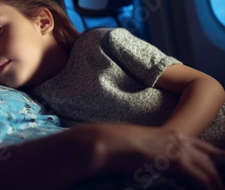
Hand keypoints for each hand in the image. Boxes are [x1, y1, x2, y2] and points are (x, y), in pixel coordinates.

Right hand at [77, 123, 224, 189]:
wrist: (107, 142)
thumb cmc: (116, 145)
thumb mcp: (141, 146)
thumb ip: (155, 154)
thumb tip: (157, 166)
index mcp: (171, 135)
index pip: (202, 147)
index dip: (215, 157)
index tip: (221, 164)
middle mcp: (179, 140)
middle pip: (210, 160)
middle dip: (217, 176)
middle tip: (220, 187)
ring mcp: (179, 150)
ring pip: (210, 172)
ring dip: (215, 185)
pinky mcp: (177, 162)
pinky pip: (202, 181)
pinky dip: (207, 188)